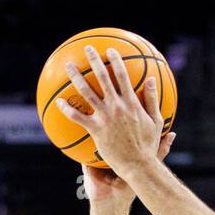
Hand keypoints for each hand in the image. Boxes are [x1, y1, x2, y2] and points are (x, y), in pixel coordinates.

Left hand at [57, 46, 174, 180]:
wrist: (138, 165)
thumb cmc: (148, 146)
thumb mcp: (156, 121)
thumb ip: (152, 99)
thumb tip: (151, 80)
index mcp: (131, 102)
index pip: (122, 75)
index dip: (116, 60)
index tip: (110, 51)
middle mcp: (117, 106)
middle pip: (102, 77)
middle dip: (94, 60)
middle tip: (87, 49)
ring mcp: (105, 117)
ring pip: (87, 92)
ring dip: (76, 77)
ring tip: (68, 66)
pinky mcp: (96, 130)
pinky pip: (77, 117)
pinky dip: (66, 109)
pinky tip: (59, 102)